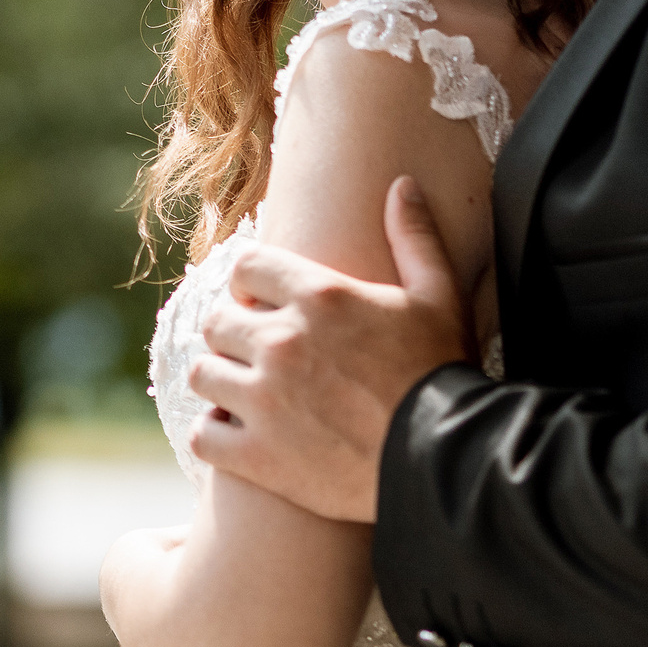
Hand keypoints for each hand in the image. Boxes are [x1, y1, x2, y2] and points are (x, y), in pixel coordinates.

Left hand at [188, 177, 470, 521]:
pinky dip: (213, 437)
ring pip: (201, 375)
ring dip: (219, 380)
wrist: (446, 461)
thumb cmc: (444, 374)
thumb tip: (401, 185)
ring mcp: (265, 401)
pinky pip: (202, 438)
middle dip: (233, 332)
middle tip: (258, 352)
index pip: (245, 266)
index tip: (266, 302)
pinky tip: (237, 436)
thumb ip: (415, 236)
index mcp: (319, 297)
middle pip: (216, 321)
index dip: (253, 282)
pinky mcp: (259, 457)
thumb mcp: (439, 297)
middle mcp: (281, 343)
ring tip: (243, 392)